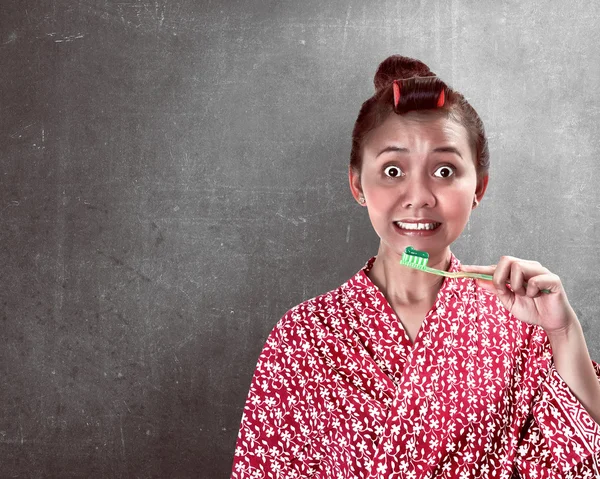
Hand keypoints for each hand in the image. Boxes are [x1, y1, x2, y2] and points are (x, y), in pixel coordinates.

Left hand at [460, 256, 577, 335]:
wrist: (552, 322)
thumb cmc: (531, 310)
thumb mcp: (508, 301)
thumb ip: (495, 290)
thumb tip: (477, 280)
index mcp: (516, 271)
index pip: (495, 266)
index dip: (478, 268)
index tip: (462, 270)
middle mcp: (528, 267)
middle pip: (506, 260)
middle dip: (500, 278)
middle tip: (506, 291)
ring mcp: (541, 271)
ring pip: (518, 266)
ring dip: (516, 286)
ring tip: (524, 295)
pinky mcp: (552, 279)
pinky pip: (534, 280)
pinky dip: (531, 291)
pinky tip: (536, 296)